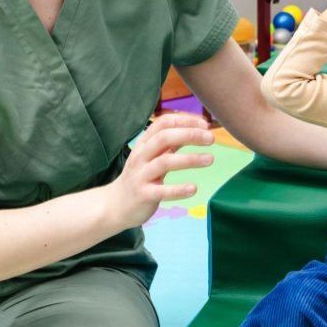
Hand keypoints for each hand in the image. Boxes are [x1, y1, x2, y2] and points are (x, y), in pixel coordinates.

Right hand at [108, 113, 215, 228]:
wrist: (115, 205)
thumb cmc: (140, 177)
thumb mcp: (152, 156)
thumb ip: (170, 143)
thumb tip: (196, 128)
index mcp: (144, 143)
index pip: (163, 123)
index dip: (185, 121)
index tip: (205, 124)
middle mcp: (141, 156)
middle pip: (164, 138)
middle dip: (189, 135)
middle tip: (211, 138)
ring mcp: (141, 175)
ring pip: (165, 162)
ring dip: (190, 159)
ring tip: (210, 159)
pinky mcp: (143, 195)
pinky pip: (162, 191)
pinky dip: (179, 189)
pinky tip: (194, 189)